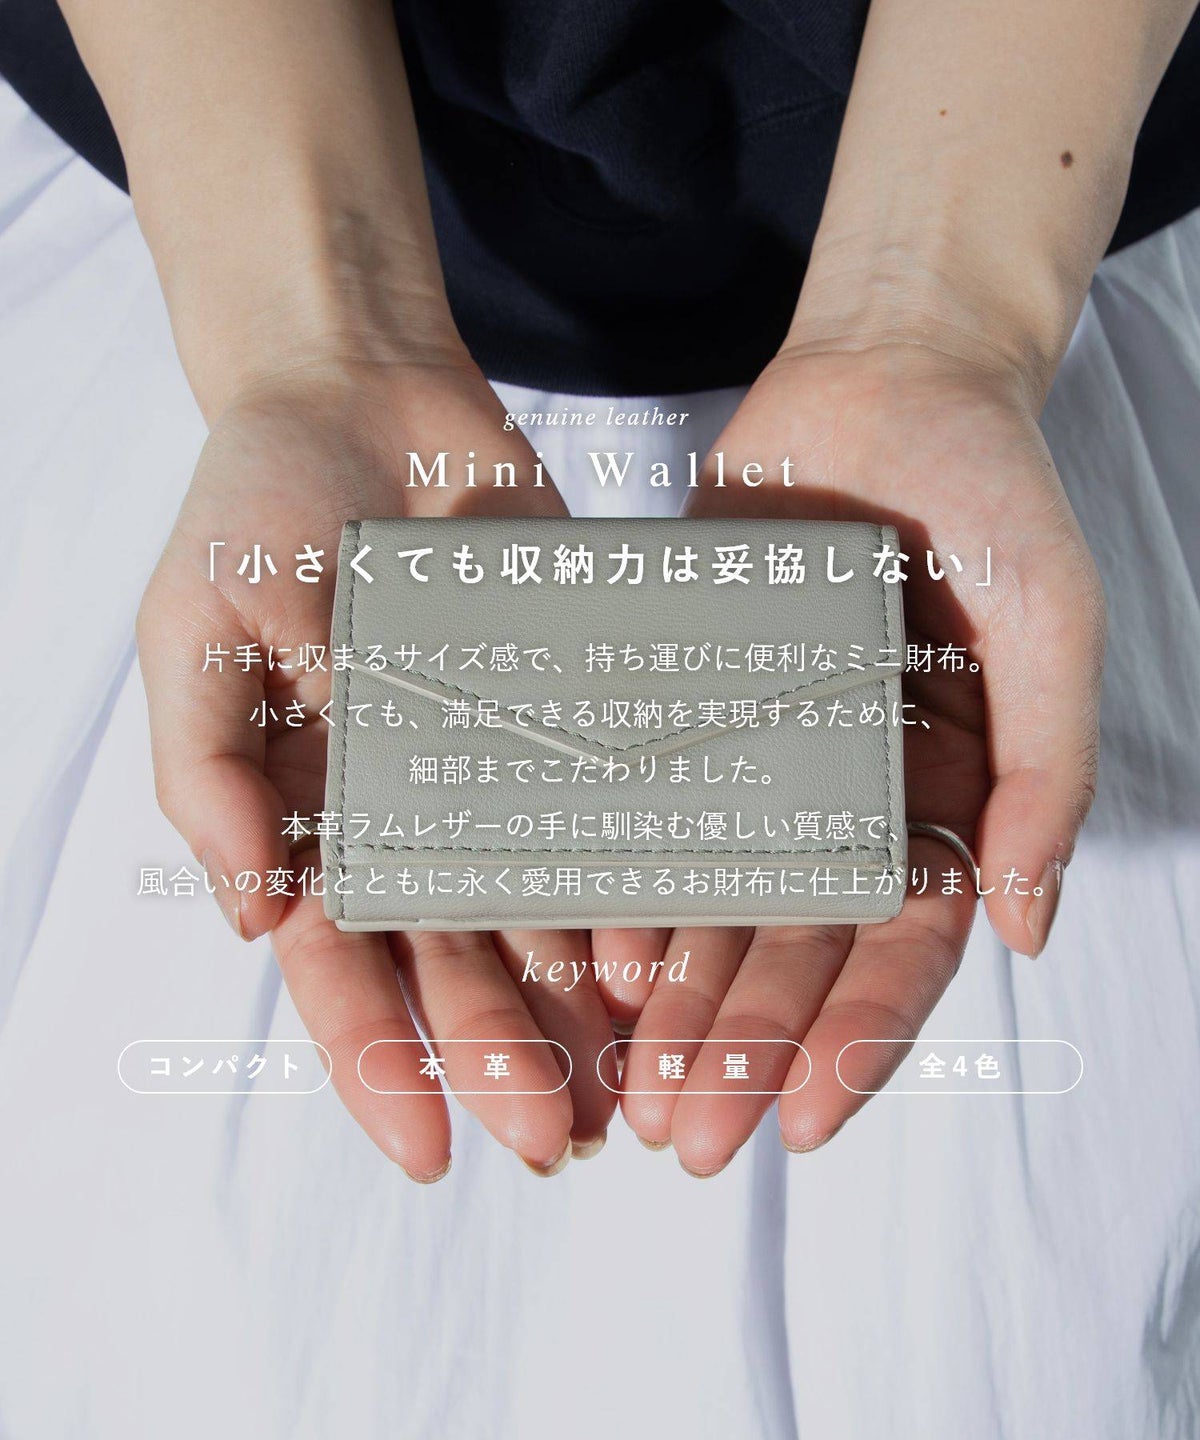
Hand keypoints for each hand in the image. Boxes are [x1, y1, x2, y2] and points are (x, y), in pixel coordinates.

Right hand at [137, 356, 616, 1177]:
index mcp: (311, 815)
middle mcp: (407, 814)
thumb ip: (209, 773)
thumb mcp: (197, 631)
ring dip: (575, 1008)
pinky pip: (603, 816)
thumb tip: (251, 915)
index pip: (341, 967)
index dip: (378, 1063)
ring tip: (628, 1085)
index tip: (427, 1155)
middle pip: (455, 962)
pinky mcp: (566, 719)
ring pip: (538, 913)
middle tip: (557, 1142)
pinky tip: (667, 954)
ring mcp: (491, 772)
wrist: (368, 397)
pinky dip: (629, 888)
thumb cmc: (256, 508)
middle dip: (498, 1057)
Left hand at [598, 340, 1104, 1172]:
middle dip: (745, 1047)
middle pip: (794, 950)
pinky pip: (659, 808)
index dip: (855, 1040)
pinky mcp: (694, 708)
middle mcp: (851, 797)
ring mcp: (769, 760)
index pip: (902, 950)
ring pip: (718, 902)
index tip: (804, 1125)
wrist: (889, 384)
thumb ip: (1048, 775)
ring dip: (679, 999)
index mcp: (944, 800)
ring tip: (630, 1082)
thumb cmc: (994, 497)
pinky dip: (631, 884)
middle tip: (686, 1136)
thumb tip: (1033, 928)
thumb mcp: (1053, 627)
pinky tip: (593, 956)